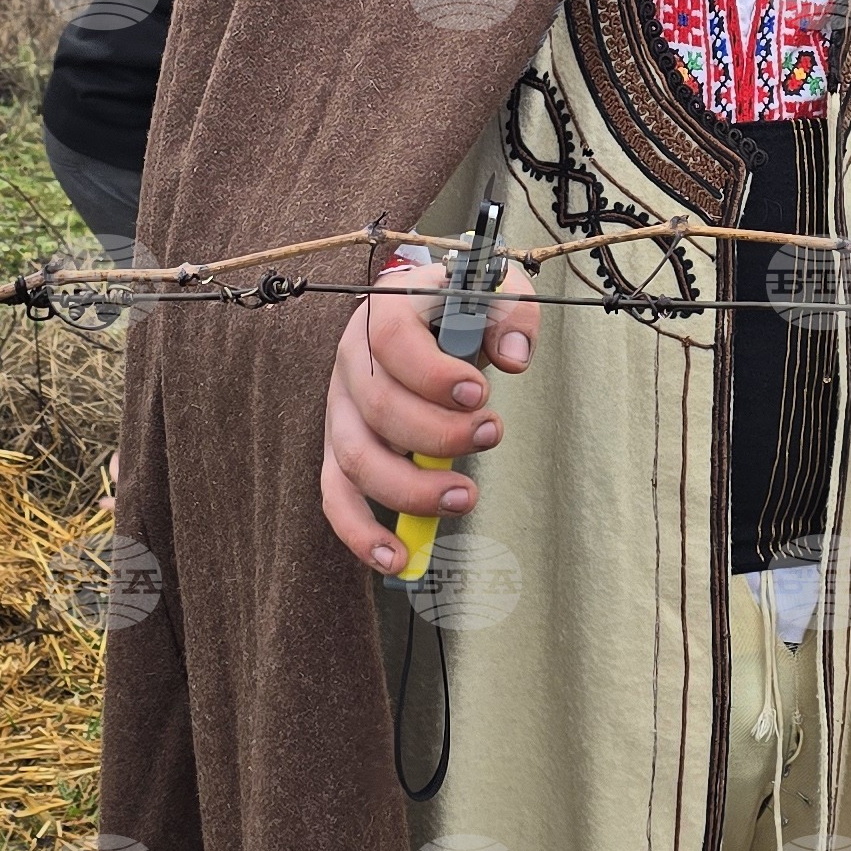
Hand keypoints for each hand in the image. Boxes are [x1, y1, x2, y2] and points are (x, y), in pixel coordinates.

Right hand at [318, 250, 539, 574]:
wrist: (427, 315)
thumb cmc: (461, 307)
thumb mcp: (492, 291)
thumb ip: (512, 312)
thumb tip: (514, 357)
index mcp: (385, 312)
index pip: (392, 341)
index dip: (433, 374)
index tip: (480, 394)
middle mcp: (352, 361)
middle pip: (378, 407)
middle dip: (438, 434)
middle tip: (491, 436)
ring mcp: (340, 410)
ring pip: (355, 459)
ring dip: (409, 488)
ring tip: (465, 497)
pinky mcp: (340, 450)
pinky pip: (336, 498)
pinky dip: (361, 533)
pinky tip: (397, 559)